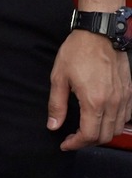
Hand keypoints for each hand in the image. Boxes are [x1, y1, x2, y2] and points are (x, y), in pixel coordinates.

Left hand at [48, 29, 131, 150]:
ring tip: (86, 130)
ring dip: (102, 135)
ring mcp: (124, 98)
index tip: (65, 144)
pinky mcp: (130, 92)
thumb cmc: (78, 52)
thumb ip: (56, 105)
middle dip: (87, 142)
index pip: (89, 135)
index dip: (75, 144)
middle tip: (73, 138)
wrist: (100, 33)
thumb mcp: (59, 77)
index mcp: (94, 101)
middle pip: (105, 136)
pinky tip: (102, 119)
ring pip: (117, 128)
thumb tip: (53, 125)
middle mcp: (113, 103)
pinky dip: (115, 124)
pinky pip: (126, 117)